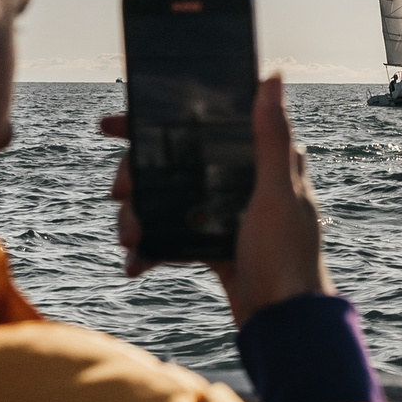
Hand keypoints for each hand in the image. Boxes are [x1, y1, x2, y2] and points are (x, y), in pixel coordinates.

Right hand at [101, 73, 333, 326]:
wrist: (283, 325)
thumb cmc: (288, 257)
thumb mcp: (277, 194)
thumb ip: (271, 138)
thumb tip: (273, 76)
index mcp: (261, 162)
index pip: (204, 130)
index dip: (157, 124)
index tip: (113, 126)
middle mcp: (242, 183)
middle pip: (173, 166)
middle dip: (137, 178)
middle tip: (119, 193)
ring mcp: (224, 214)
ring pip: (166, 202)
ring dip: (139, 216)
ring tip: (128, 237)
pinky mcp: (212, 244)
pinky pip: (170, 238)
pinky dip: (150, 248)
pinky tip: (136, 263)